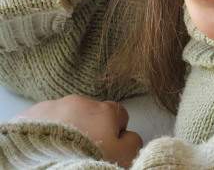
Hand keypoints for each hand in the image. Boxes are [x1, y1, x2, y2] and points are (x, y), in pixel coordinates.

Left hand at [11, 94, 141, 167]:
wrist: (44, 166)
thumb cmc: (88, 160)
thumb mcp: (124, 156)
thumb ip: (132, 141)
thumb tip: (128, 136)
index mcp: (106, 110)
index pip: (119, 115)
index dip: (114, 134)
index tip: (107, 148)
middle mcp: (81, 102)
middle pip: (90, 114)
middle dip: (88, 128)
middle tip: (80, 152)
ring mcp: (53, 106)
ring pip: (64, 115)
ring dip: (64, 129)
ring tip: (59, 152)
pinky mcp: (28, 115)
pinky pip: (40, 121)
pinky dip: (41, 132)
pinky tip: (41, 150)